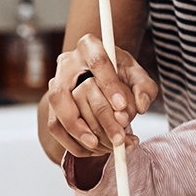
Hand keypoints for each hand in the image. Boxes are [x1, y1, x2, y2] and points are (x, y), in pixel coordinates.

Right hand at [45, 32, 158, 156]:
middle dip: (99, 119)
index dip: (109, 85)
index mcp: (90, 46)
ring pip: (59, 112)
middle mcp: (67, 64)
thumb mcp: (137, 75)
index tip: (122, 107)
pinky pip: (55, 127)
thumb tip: (141, 105)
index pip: (98, 62)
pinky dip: (73, 143)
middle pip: (73, 92)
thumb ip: (144, 87)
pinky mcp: (51, 106)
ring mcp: (55, 85)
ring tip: (106, 148)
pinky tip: (95, 149)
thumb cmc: (120, 75)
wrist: (99, 79)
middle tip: (118, 138)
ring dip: (82, 135)